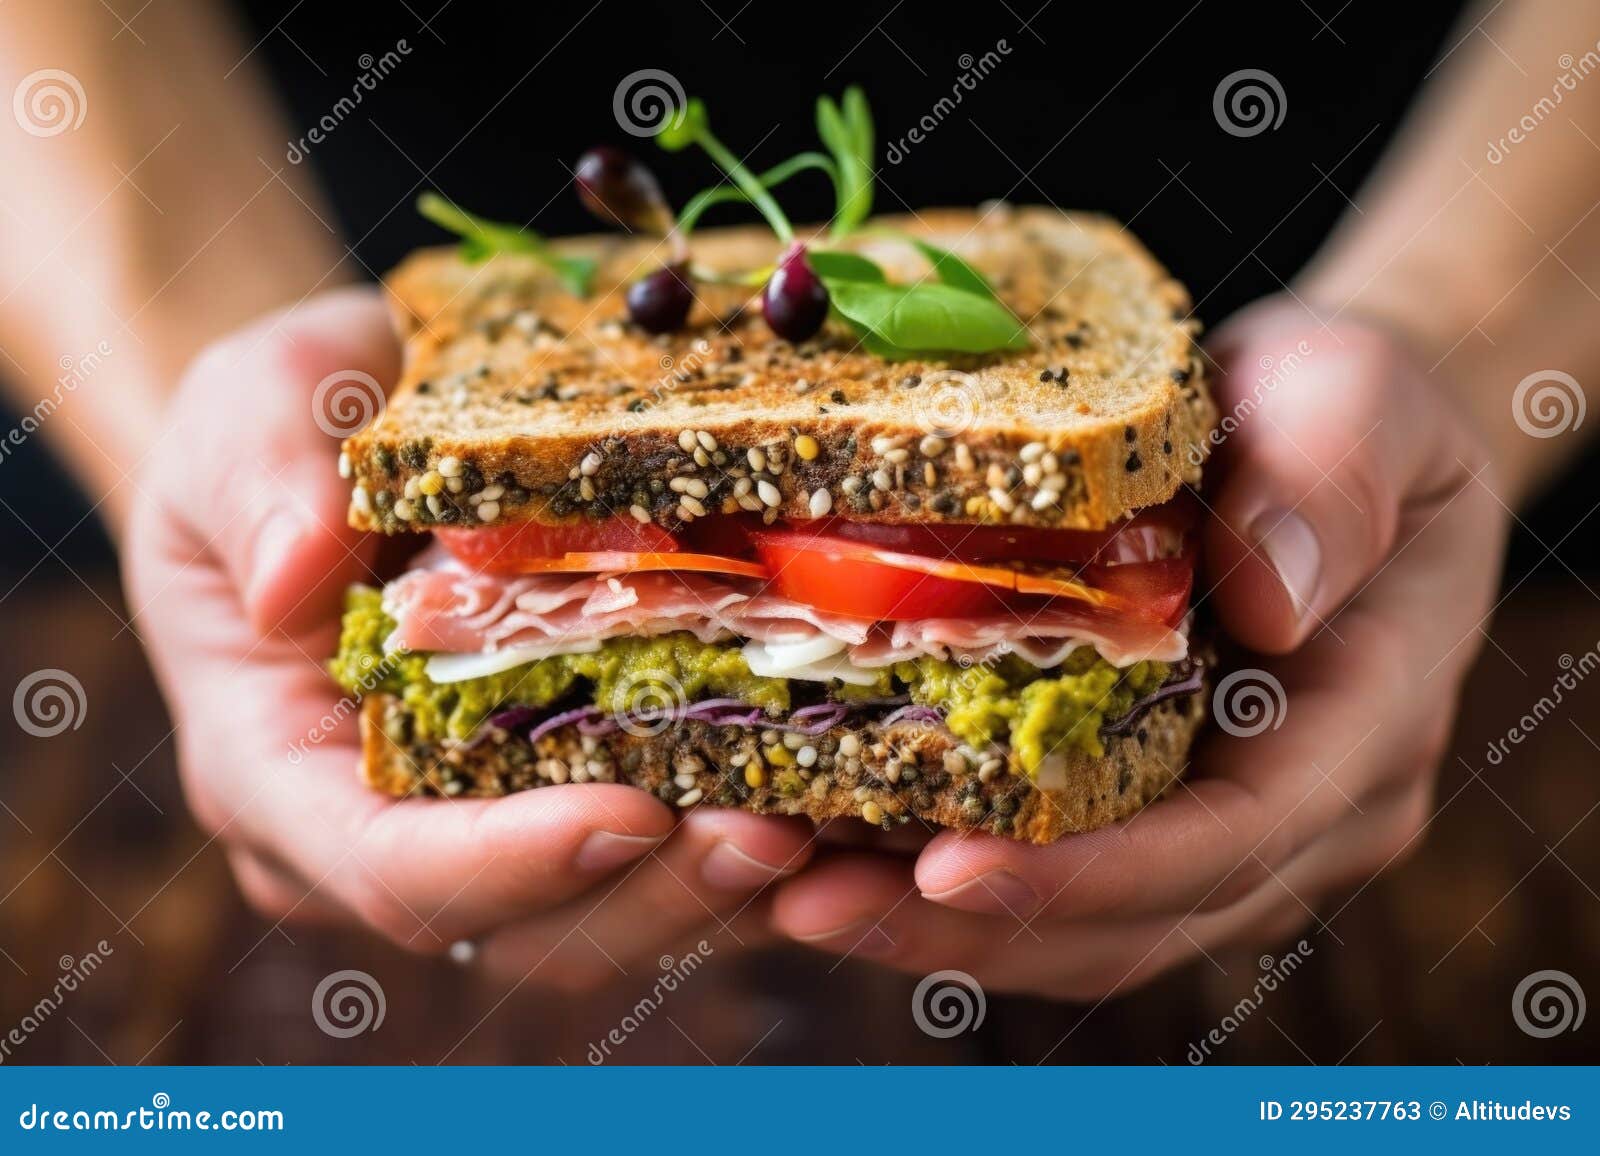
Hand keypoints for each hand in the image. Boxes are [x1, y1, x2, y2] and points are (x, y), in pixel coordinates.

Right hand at [126, 288, 815, 989]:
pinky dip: (753, 841)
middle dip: (654, 893)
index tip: (625, 817)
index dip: (507, 865)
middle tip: (778, 831)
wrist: (348, 439)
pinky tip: (843, 798)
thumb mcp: (250, 409)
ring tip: (834, 823)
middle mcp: (387, 831)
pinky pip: (669, 853)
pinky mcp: (577, 794)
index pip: (387, 866)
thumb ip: (257, 483)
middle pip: (525, 924)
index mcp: (280, 770)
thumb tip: (288, 586)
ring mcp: (488, 826)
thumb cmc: (286, 425)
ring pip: (614, 911)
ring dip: (723, 887)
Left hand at [765, 297, 1506, 1000]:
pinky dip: (943, 883)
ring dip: (931, 928)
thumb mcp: (1357, 397)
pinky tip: (832, 851)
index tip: (945, 870)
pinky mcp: (1156, 807)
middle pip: (1132, 919)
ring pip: (1082, 928)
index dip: (1089, 874)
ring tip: (787, 890)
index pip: (1227, 841)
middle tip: (808, 901)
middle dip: (967, 928)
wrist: (1338, 437)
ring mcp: (1227, 826)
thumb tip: (1267, 602)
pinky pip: (1055, 879)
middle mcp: (1300, 813)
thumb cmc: (1350, 408)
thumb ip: (1332, 480)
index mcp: (1360, 730)